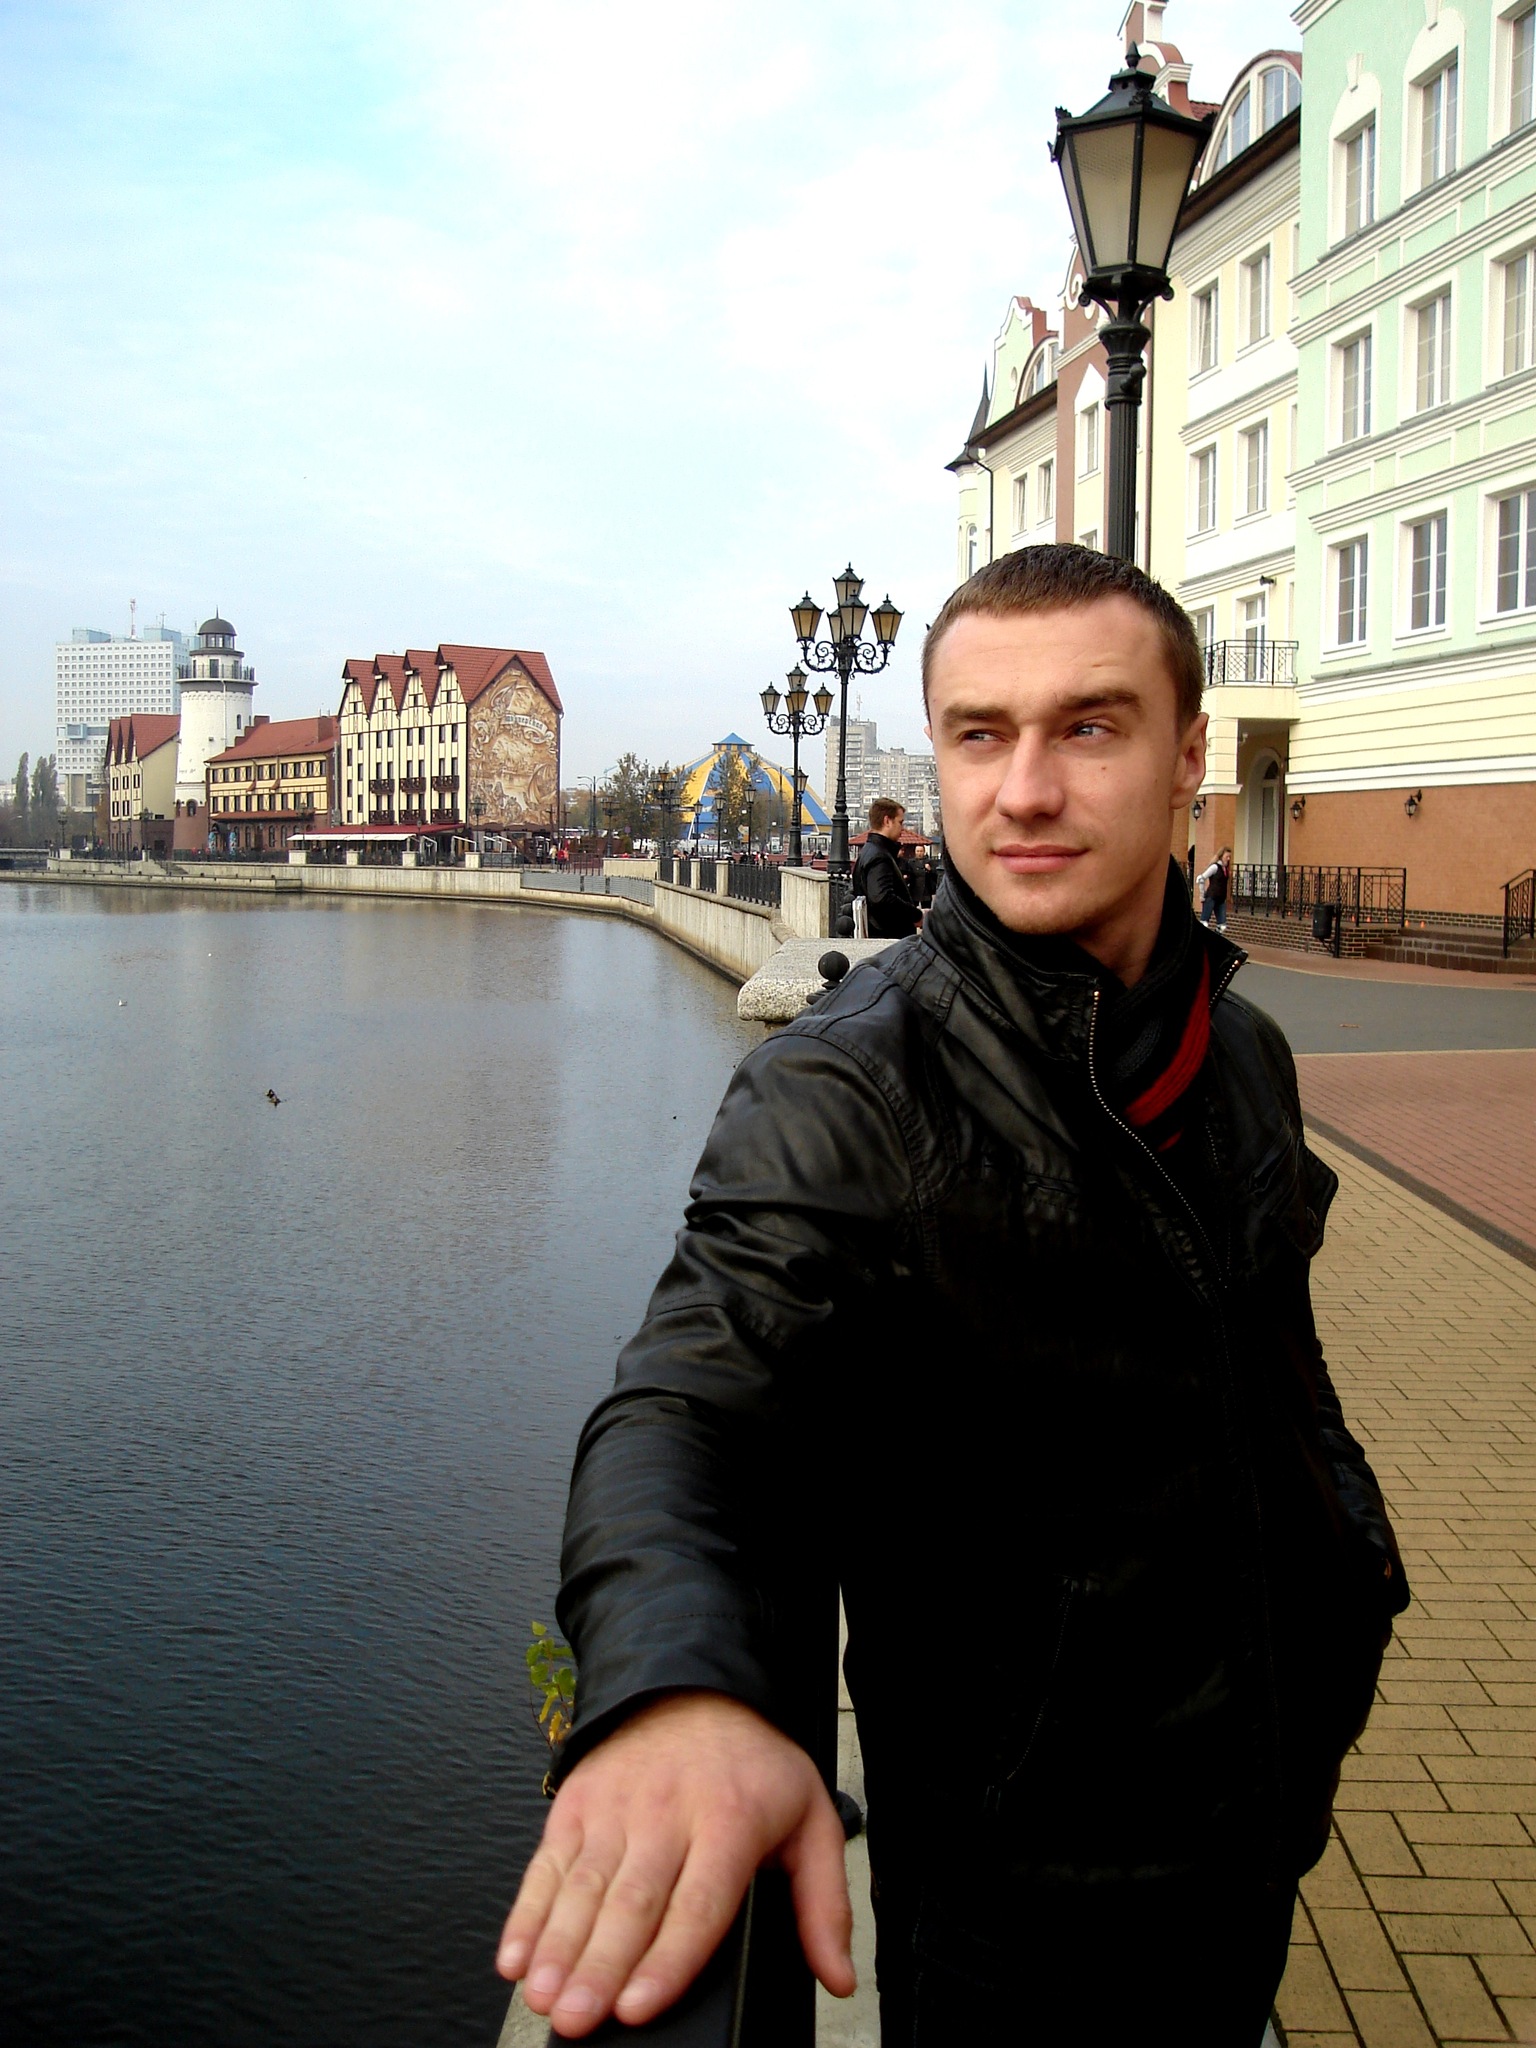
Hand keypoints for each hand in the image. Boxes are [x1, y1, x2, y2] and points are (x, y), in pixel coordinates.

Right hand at [496, 1691, 854, 2037]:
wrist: (693, 1684)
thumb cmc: (752, 1764)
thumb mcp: (810, 1816)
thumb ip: (824, 1903)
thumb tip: (837, 1977)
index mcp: (729, 1820)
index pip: (697, 1903)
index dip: (665, 1960)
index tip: (637, 2007)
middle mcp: (667, 1812)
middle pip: (630, 1902)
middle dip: (599, 1967)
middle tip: (576, 2021)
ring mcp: (615, 1806)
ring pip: (583, 1887)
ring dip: (558, 1947)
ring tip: (543, 1999)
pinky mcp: (577, 1802)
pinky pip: (547, 1864)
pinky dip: (527, 1913)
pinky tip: (515, 1958)